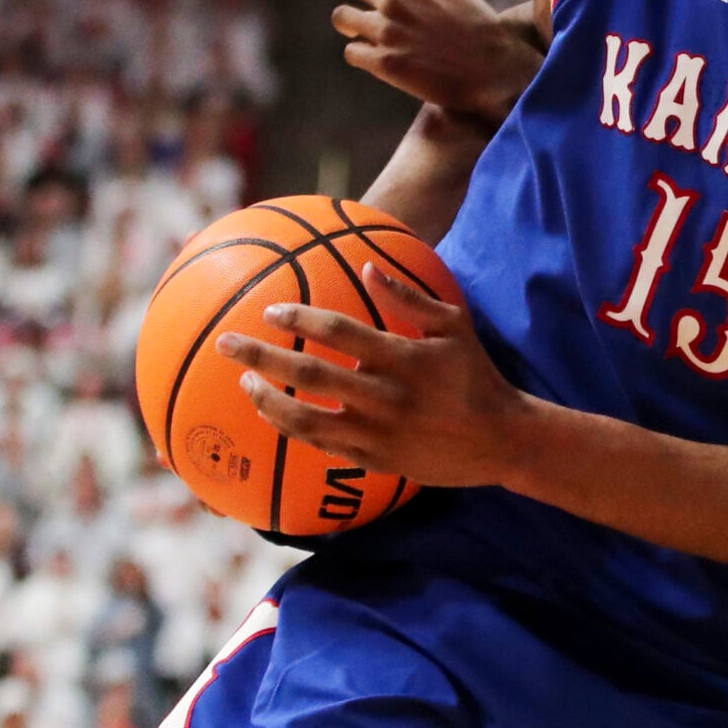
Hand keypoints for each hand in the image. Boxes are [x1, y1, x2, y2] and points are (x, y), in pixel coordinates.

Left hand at [216, 266, 531, 487]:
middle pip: (309, 375)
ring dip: (265, 400)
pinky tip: (272, 413)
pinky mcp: (373, 460)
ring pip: (304, 419)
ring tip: (244, 382)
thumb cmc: (475, 375)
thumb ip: (410, 297)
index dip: (300, 320)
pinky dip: (290, 428)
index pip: (340, 334)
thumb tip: (368, 268)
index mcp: (404, 358)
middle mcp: (385, 396)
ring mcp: (376, 432)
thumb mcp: (454, 325)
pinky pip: (319, 445)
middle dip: (260, 356)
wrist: (499, 439)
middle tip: (228, 342)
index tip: (270, 311)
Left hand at [332, 0, 539, 119]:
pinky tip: (379, 56)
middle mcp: (393, 1)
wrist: (494, 68)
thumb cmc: (474, 21)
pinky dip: (362, 54)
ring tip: (364, 32)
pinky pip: (352, 52)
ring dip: (351, 24)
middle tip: (369, 8)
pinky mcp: (385, 64)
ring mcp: (387, 32)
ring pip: (342, 18)